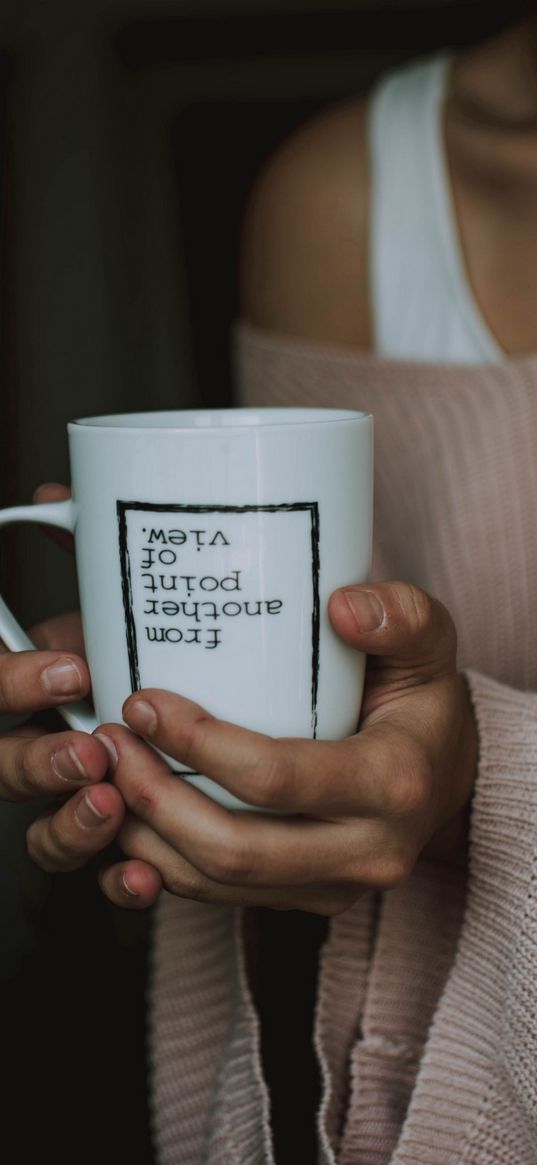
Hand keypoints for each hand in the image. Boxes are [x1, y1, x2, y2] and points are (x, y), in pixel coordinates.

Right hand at [1, 483, 125, 877]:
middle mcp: (28, 745)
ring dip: (70, 828)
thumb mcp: (103, 596)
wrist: (174, 702)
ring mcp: (63, 801)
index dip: (13, 684)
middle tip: (90, 751)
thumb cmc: (122, 642)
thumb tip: (61, 490)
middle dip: (37, 764)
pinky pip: (97, 876)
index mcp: (20, 686)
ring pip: (40, 836)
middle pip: (0, 768)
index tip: (71, 671)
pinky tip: (144, 876)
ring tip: (112, 810)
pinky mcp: (107, 842)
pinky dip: (116, 881)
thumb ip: (78, 547)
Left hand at [95, 581, 477, 913]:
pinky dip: (164, 863)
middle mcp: (367, 852)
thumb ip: (398, 614)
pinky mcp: (307, 901)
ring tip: (103, 775)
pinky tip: (129, 817)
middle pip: (235, 849)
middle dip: (154, 799)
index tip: (143, 702)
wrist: (445, 769)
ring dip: (146, 837)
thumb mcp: (428, 641)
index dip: (198, 743)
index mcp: (393, 784)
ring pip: (218, 884)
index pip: (277, 779)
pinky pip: (221, 898)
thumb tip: (343, 607)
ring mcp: (335, 889)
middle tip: (108, 742)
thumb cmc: (423, 697)